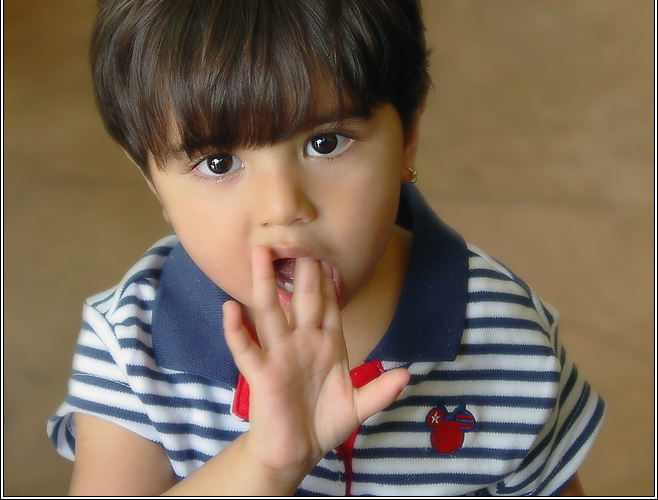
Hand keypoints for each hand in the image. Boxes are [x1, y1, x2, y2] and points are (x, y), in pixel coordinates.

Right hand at [222, 246, 409, 481]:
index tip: (330, 253)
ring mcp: (280, 355)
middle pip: (301, 299)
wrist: (296, 451)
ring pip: (271, 313)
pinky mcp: (261, 375)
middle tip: (300, 237)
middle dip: (302, 271)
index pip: (329, 305)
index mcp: (327, 344)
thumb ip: (379, 390)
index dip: (330, 282)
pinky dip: (237, 331)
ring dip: (265, 285)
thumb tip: (406, 375)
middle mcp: (302, 342)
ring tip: (260, 255)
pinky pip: (247, 349)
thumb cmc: (323, 422)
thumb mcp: (357, 407)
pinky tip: (230, 309)